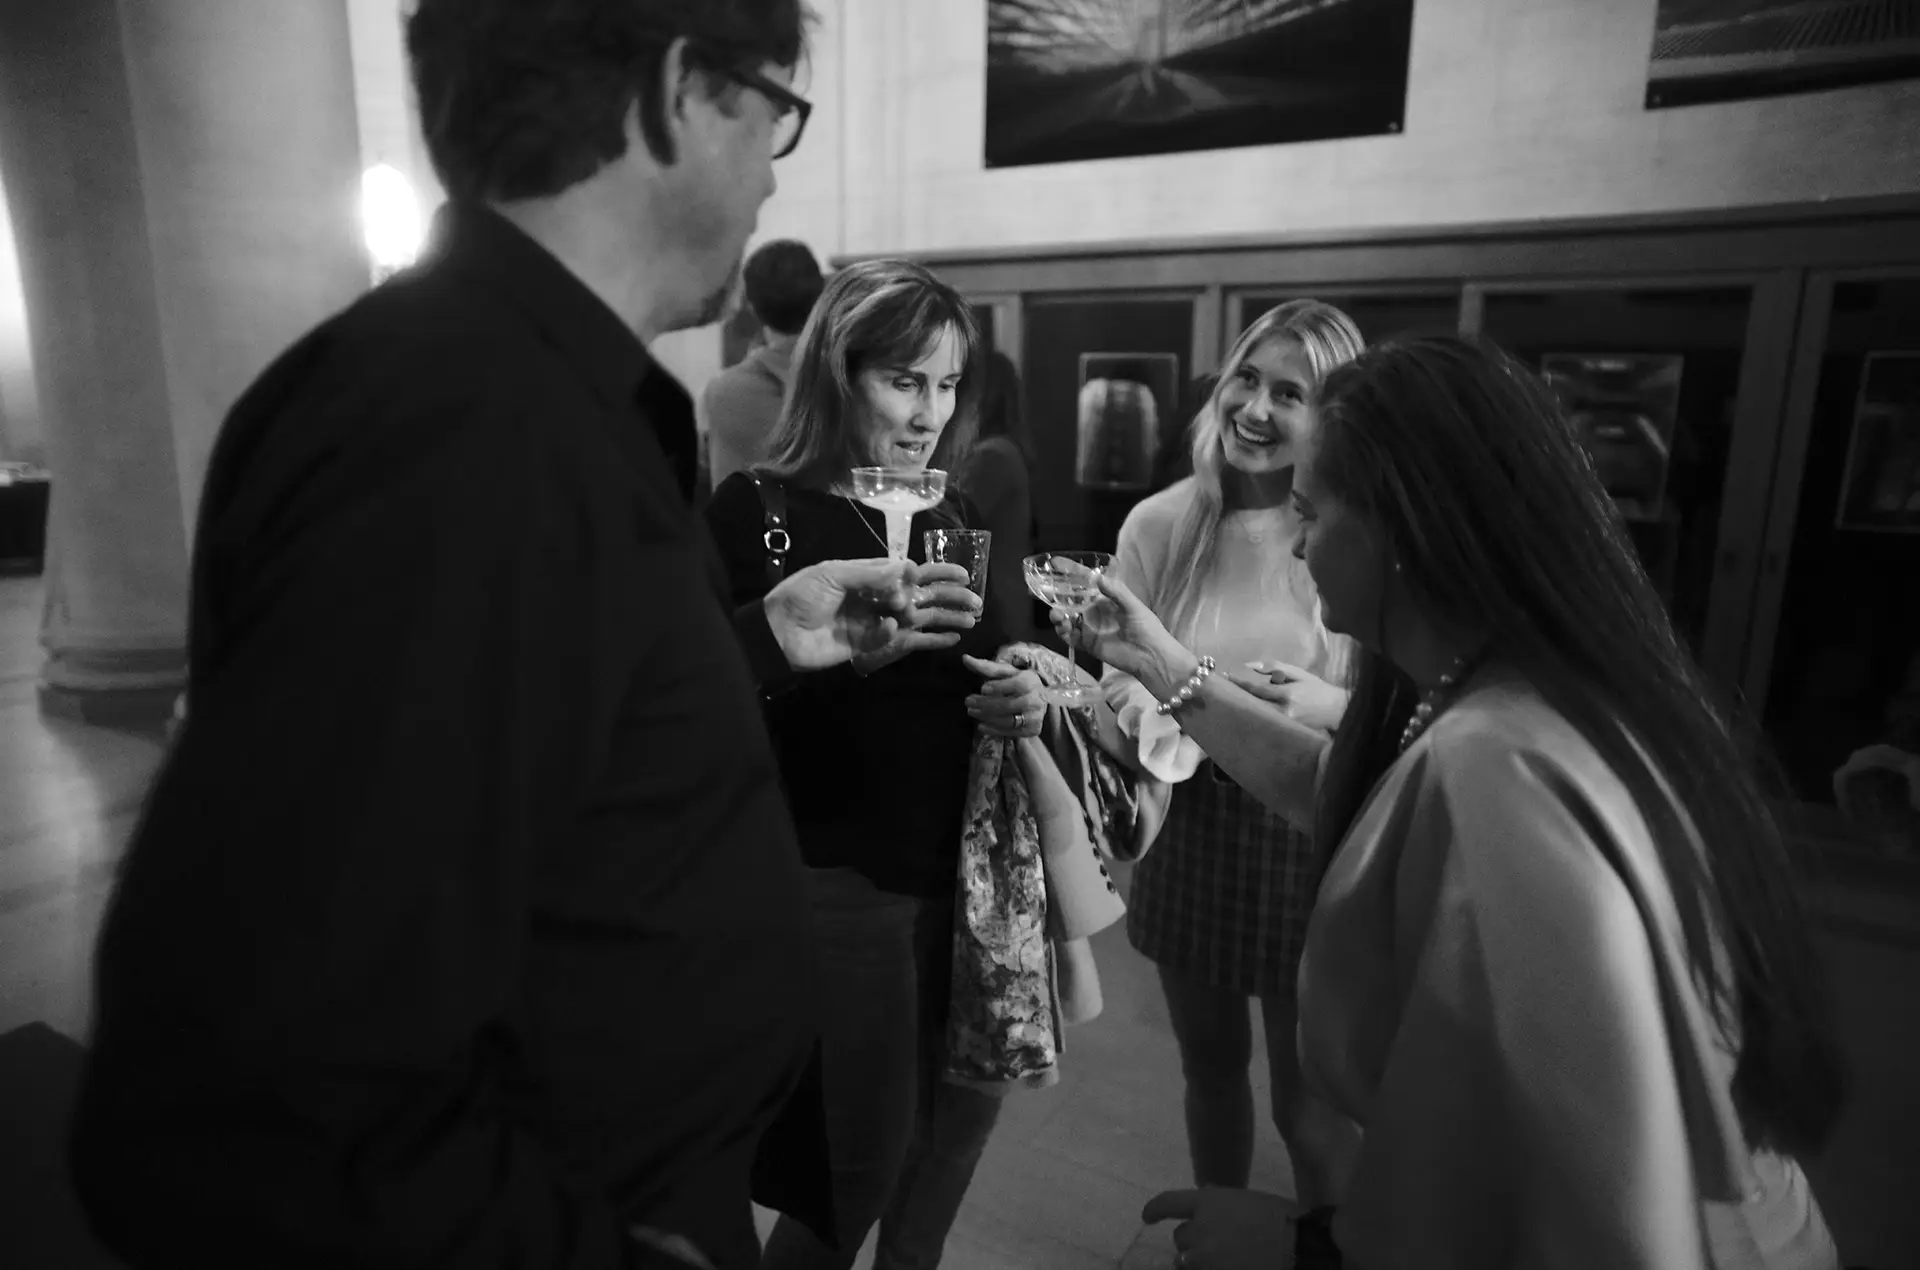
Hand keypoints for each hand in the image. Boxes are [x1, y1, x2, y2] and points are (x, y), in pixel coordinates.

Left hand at [764, 559, 979, 672]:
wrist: (777, 635)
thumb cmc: (800, 597)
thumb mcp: (833, 575)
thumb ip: (871, 573)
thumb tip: (908, 570)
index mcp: (866, 576)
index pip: (907, 572)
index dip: (934, 573)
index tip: (959, 575)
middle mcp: (874, 598)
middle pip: (917, 597)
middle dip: (946, 599)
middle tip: (974, 602)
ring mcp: (873, 623)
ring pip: (915, 621)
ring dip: (942, 621)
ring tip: (968, 623)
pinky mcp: (869, 646)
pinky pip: (900, 641)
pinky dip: (922, 639)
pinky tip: (944, 639)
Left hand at [962, 652, 1048, 738]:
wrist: (1037, 699)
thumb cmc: (1016, 682)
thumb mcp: (1004, 672)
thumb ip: (986, 667)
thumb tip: (965, 658)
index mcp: (1030, 681)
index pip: (1016, 685)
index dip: (999, 687)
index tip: (982, 688)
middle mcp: (1036, 699)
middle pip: (1008, 705)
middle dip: (985, 704)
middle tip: (968, 702)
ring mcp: (1035, 716)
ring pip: (1008, 720)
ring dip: (987, 717)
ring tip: (972, 712)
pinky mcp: (1032, 730)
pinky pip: (1011, 732)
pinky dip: (994, 730)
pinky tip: (981, 726)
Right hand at [1048, 570, 1182, 683]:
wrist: (1151, 656)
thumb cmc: (1146, 627)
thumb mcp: (1133, 605)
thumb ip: (1116, 591)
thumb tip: (1096, 577)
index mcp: (1105, 599)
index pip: (1085, 582)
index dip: (1070, 572)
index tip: (1055, 563)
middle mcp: (1094, 611)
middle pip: (1070, 601)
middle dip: (1056, 596)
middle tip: (1043, 593)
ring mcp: (1089, 628)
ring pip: (1067, 619)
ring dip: (1058, 615)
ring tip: (1056, 615)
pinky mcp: (1087, 644)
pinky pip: (1070, 637)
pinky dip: (1063, 632)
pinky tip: (1064, 628)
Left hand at [1142, 1187, 1299, 1269]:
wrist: (1302, 1247)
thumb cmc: (1282, 1219)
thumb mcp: (1247, 1201)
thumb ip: (1220, 1204)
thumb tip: (1204, 1204)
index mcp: (1207, 1202)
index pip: (1168, 1203)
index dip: (1154, 1210)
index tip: (1147, 1217)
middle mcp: (1198, 1229)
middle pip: (1180, 1238)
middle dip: (1193, 1242)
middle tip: (1216, 1246)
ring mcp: (1203, 1259)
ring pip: (1186, 1262)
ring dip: (1198, 1262)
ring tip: (1224, 1260)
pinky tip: (1227, 1266)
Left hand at [1223, 661, 1349, 732]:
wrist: (1337, 712)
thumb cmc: (1317, 690)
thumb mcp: (1299, 673)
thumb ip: (1275, 667)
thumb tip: (1250, 665)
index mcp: (1286, 695)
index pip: (1255, 689)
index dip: (1237, 683)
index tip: (1224, 678)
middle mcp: (1284, 713)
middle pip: (1250, 707)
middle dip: (1234, 699)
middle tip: (1218, 692)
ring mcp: (1284, 728)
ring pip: (1254, 720)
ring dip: (1239, 712)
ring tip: (1224, 705)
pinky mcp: (1285, 738)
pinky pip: (1262, 729)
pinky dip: (1251, 722)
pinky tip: (1240, 718)